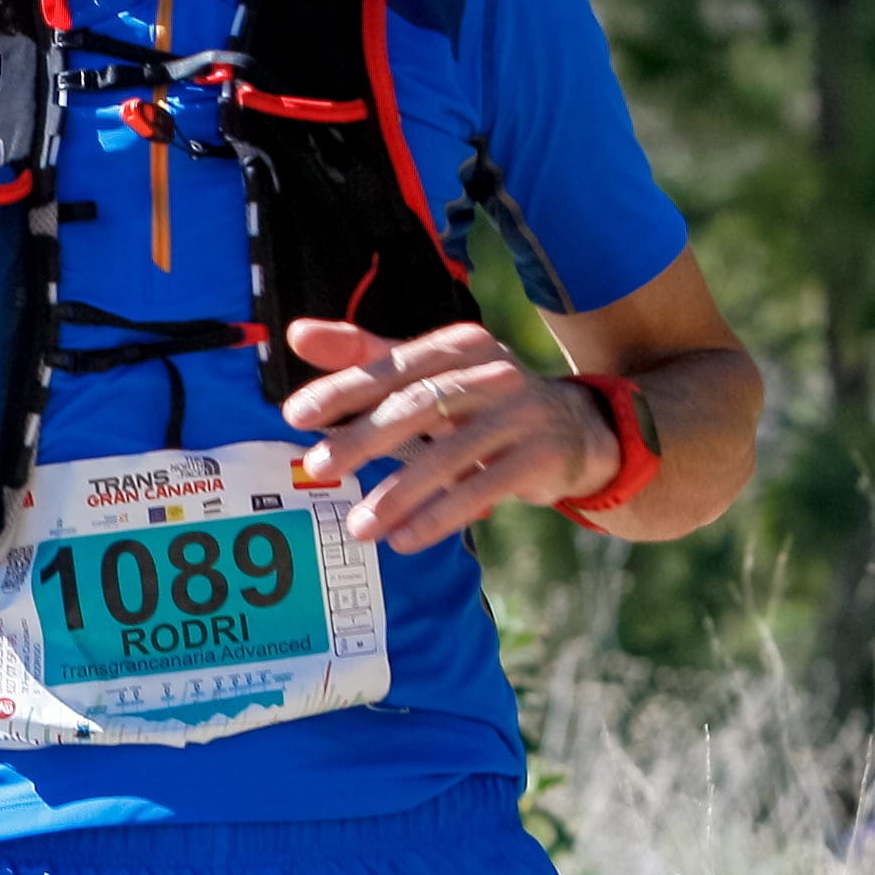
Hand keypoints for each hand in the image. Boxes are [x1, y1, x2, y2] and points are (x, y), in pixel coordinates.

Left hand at [282, 315, 620, 552]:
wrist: (579, 428)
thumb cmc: (485, 401)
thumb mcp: (432, 374)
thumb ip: (367, 356)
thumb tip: (297, 335)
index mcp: (460, 345)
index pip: (392, 365)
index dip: (343, 388)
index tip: (295, 415)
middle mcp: (493, 372)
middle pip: (419, 405)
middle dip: (364, 438)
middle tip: (317, 467)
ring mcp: (522, 413)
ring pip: (451, 453)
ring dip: (399, 493)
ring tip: (358, 525)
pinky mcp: (542, 456)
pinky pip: (485, 489)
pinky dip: (442, 516)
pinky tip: (406, 539)